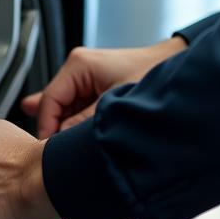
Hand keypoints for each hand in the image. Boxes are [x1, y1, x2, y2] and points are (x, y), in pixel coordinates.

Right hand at [21, 37, 186, 138]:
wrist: (172, 64)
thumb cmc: (151, 73)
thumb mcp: (114, 104)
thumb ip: (83, 123)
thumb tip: (59, 143)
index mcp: (78, 65)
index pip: (48, 101)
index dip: (46, 128)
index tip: (51, 151)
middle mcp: (78, 68)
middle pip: (53, 106)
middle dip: (57, 129)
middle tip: (63, 154)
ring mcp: (85, 77)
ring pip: (63, 110)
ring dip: (69, 128)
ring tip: (79, 145)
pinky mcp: (93, 86)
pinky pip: (76, 108)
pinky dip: (77, 123)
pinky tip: (81, 138)